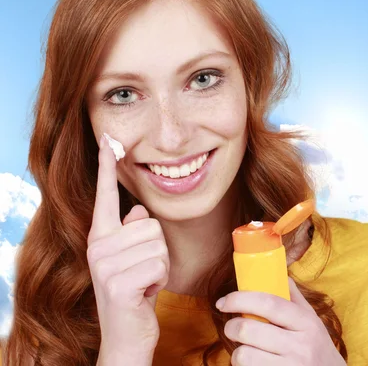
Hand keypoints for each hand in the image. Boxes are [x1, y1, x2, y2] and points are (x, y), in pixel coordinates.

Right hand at [87, 134, 169, 364]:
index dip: (106, 167)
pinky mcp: (118, 283)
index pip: (105, 196)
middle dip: (158, 250)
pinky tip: (146, 293)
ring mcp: (104, 265)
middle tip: (143, 272)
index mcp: (101, 237)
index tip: (109, 140)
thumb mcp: (133, 259)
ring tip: (144, 282)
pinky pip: (160, 264)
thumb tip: (138, 211)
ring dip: (160, 266)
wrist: (126, 336)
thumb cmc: (135, 292)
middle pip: (151, 224)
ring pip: (159, 244)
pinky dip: (160, 280)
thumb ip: (132, 232)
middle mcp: (97, 247)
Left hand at [218, 278, 345, 365]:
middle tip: (231, 328)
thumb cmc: (317, 348)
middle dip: (231, 327)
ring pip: (244, 355)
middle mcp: (300, 345)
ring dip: (237, 352)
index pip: (268, 303)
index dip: (240, 299)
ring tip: (245, 351)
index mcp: (307, 323)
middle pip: (249, 329)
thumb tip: (276, 272)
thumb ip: (294, 298)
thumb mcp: (312, 321)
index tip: (223, 301)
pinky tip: (254, 365)